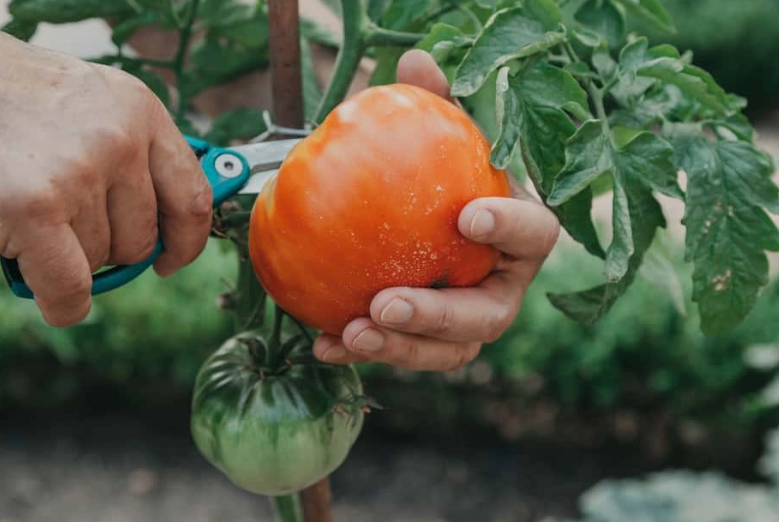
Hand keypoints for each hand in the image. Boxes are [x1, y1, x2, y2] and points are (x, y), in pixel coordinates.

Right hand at [0, 30, 212, 326]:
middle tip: (68, 223)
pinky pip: (70, 287)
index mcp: (142, 111)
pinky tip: (53, 298)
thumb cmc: (21, 100)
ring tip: (36, 215)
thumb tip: (173, 228)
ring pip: (101, 259)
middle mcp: (120, 138)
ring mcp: (78, 171)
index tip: (172, 259)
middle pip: (143, 239)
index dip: (186, 242)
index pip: (193, 198)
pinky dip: (64, 304)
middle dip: (109, 246)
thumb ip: (137, 154)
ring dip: (70, 257)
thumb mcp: (97, 104)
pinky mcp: (34, 205)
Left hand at [312, 50, 559, 371]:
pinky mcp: (431, 343)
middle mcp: (500, 287)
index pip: (535, 234)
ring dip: (400, 349)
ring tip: (352, 331)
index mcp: (519, 237)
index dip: (511, 228)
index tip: (467, 215)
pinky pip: (403, 354)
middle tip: (387, 303)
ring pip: (449, 351)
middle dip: (439, 315)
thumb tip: (415, 62)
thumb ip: (435, 107)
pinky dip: (363, 351)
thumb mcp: (441, 140)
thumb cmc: (445, 181)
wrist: (427, 225)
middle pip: (489, 315)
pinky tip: (324, 344)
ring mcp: (468, 322)